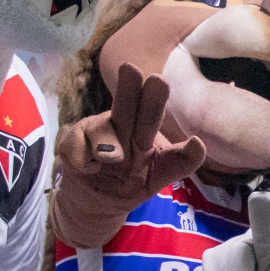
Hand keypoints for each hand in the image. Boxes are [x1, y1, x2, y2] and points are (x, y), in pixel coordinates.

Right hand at [50, 64, 204, 246]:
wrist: (96, 201)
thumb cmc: (132, 180)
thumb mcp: (161, 174)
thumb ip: (181, 161)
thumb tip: (198, 142)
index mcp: (144, 128)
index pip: (152, 114)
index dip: (153, 98)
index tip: (158, 80)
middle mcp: (120, 124)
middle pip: (125, 109)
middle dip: (128, 90)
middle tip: (131, 69)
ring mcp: (94, 131)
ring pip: (100, 130)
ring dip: (106, 144)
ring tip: (113, 160)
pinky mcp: (70, 143)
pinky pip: (76, 149)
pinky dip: (83, 162)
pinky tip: (89, 169)